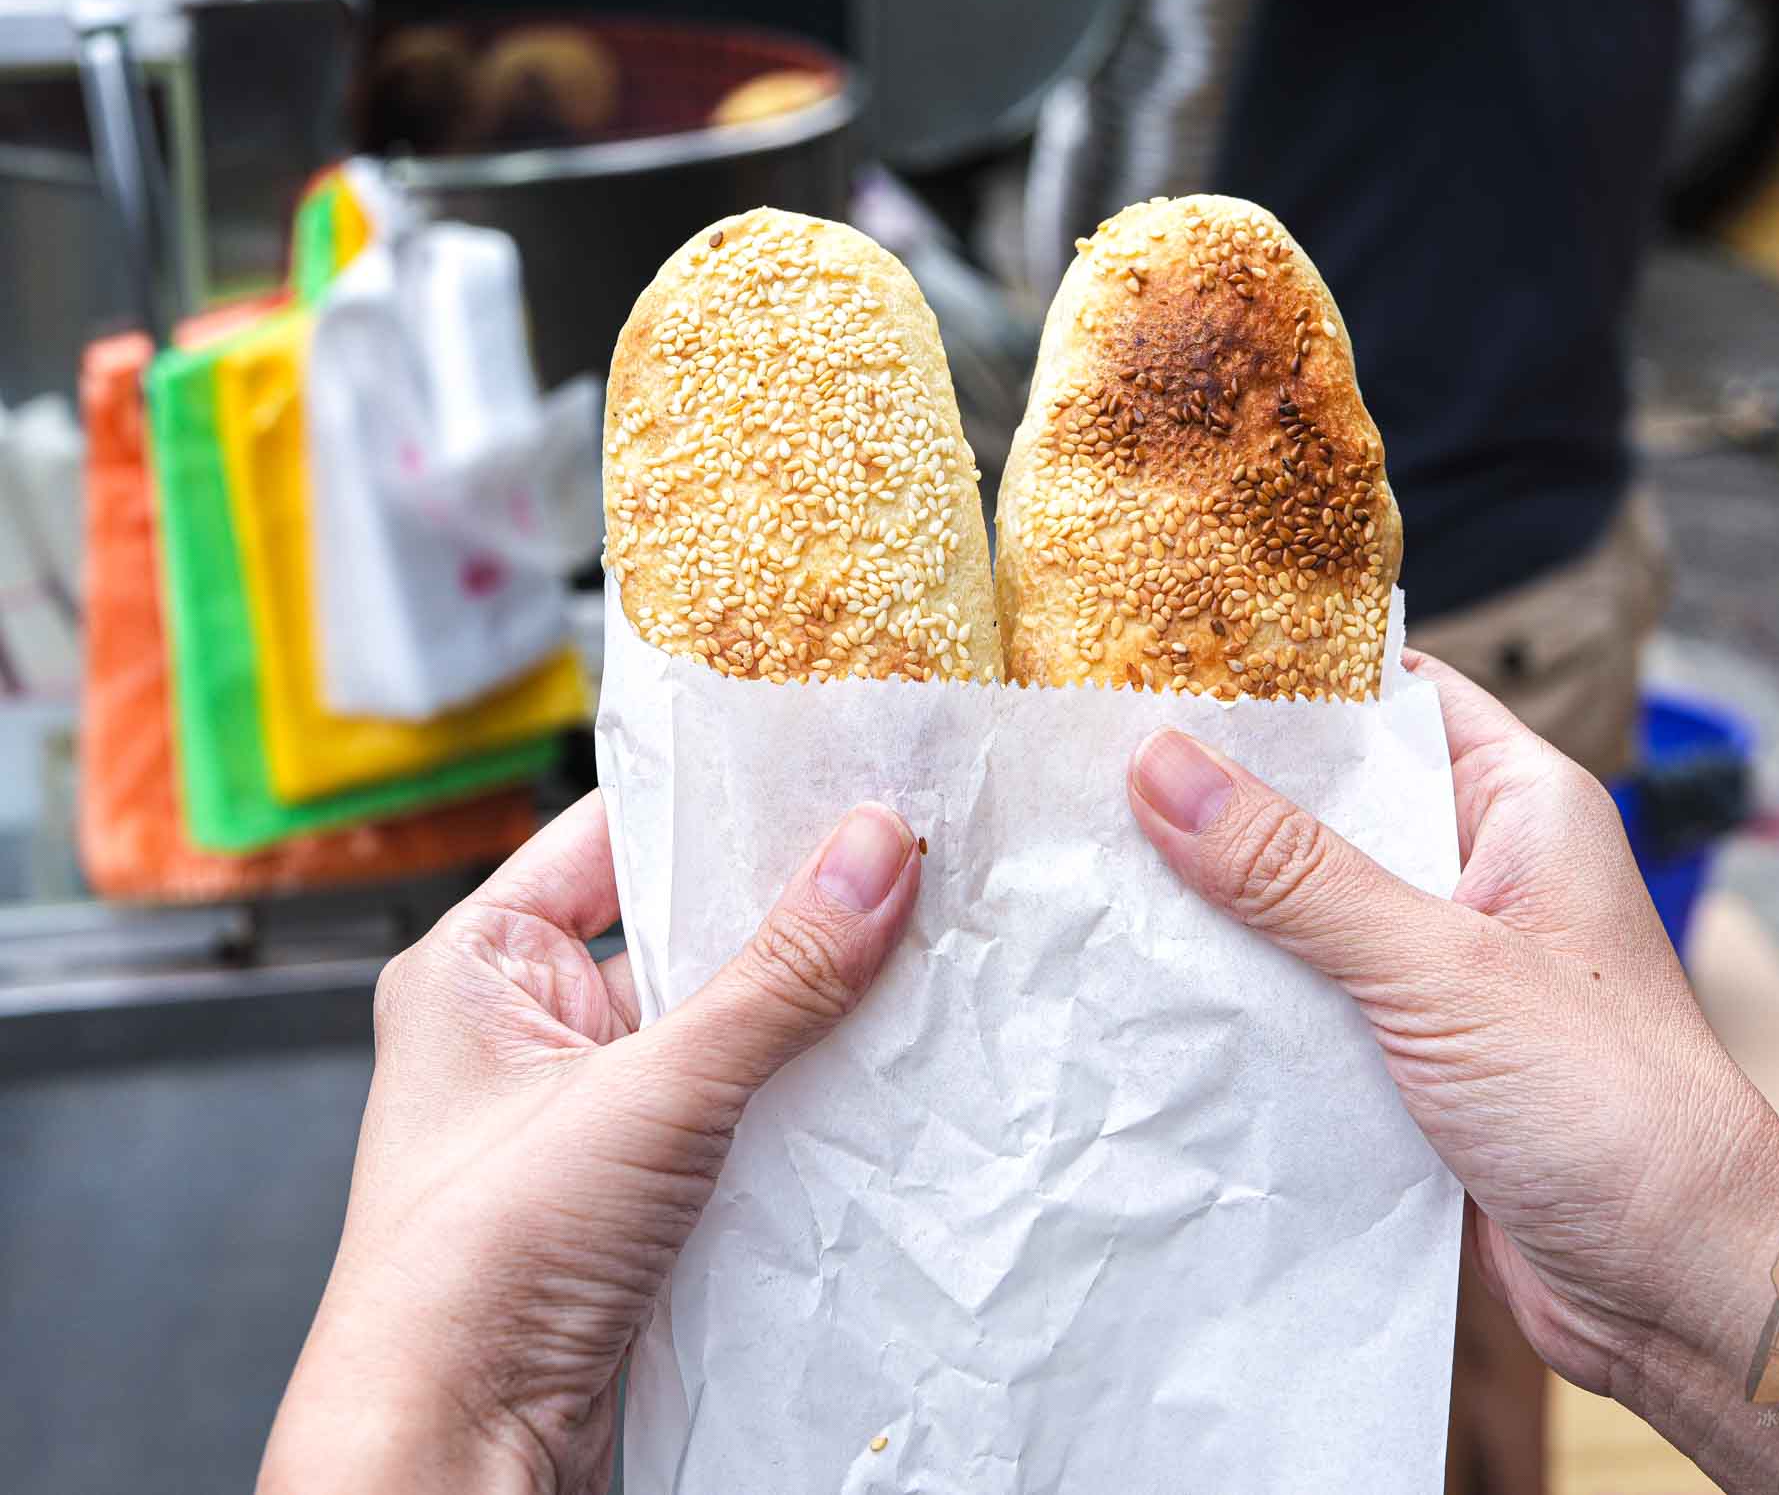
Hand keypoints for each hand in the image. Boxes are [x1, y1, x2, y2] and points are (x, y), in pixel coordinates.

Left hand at [258, 793, 921, 1494]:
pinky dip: (800, 1087)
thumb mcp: (647, 1092)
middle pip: (682, 929)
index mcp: (478, 964)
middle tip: (896, 860)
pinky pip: (737, 1102)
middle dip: (784, 909)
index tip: (826, 768)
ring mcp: (584, 1109)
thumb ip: (773, 977)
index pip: (612, 833)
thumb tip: (869, 856)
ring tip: (908, 955)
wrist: (454, 1454)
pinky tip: (875, 1066)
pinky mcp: (637, 1186)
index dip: (715, 799)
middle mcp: (525, 1026)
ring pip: (722, 1021)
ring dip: (804, 1006)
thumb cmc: (474, 1268)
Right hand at [1126, 652, 1778, 1406]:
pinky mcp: (1419, 1054)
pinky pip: (1314, 998)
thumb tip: (1165, 768)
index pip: (1397, 699)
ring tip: (1101, 868)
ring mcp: (1451, 968)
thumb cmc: (1613, 1108)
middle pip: (1337, 804)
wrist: (1681, 1290)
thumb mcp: (1441, 968)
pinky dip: (1251, 995)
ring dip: (1229, 905)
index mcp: (1524, 808)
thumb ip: (1298, 874)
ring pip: (1314, 907)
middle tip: (1100, 771)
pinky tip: (1161, 986)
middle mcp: (1486, 873)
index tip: (1172, 663)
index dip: (1293, 676)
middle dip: (1231, 797)